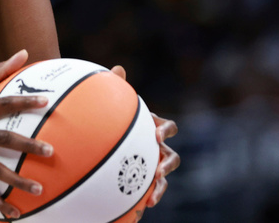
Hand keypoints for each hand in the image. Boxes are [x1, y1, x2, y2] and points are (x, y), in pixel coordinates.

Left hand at [111, 65, 180, 207]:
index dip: (166, 131)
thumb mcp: (115, 103)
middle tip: (158, 172)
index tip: (156, 135)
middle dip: (167, 165)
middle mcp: (157, 148)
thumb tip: (117, 69)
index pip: (169, 128)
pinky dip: (142, 200)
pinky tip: (133, 213)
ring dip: (160, 189)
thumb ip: (116, 86)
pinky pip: (146, 191)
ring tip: (150, 199)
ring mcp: (151, 165)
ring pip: (162, 179)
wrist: (106, 135)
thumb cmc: (113, 116)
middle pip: (172, 157)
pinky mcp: (141, 180)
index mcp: (154, 127)